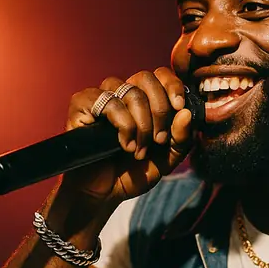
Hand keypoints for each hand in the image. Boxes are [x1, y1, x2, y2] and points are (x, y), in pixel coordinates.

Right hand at [58, 67, 194, 203]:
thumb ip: (181, 138)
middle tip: (159, 140)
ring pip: (131, 91)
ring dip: (142, 124)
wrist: (104, 193)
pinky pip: (110, 102)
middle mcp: (122, 92)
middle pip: (147, 78)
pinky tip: (124, 145)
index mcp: (144, 99)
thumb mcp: (167, 158)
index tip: (179, 107)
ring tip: (139, 150)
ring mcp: (101, 96)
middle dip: (160, 110)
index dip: (173, 86)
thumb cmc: (133, 172)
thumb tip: (186, 113)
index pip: (161, 74)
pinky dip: (124, 125)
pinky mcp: (82, 104)